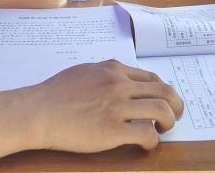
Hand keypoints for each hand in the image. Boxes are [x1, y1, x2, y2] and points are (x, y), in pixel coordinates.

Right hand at [23, 60, 183, 151]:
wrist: (37, 112)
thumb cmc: (54, 94)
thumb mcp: (84, 71)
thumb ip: (105, 75)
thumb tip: (121, 80)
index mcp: (113, 69)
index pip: (151, 77)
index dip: (163, 91)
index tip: (164, 102)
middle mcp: (119, 84)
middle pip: (164, 91)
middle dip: (176, 105)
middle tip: (176, 116)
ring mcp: (117, 106)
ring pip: (161, 110)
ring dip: (169, 121)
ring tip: (163, 130)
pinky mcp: (112, 129)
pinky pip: (146, 134)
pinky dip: (152, 140)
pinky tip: (146, 145)